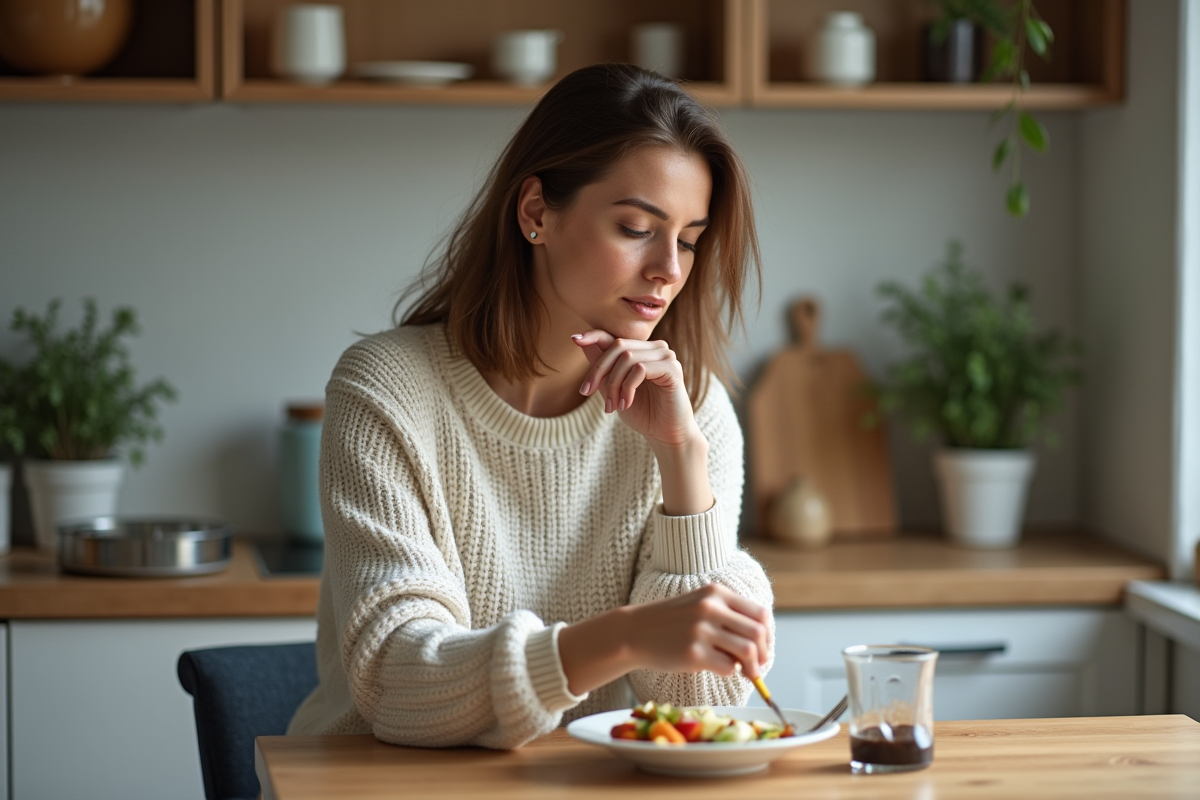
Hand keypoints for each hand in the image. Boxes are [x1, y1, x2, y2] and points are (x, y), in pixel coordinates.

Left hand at [571, 330, 698, 447]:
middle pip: (618, 346)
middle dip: (598, 370)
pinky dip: (627, 388)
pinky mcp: (672, 368)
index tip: (575, 340)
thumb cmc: (642, 413)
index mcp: (642, 350)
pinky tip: (626, 404)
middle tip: (587, 392)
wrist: (665, 435)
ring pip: (627, 358)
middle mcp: (655, 348)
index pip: (614, 337)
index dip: (593, 336)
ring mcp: (666, 356)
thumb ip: (601, 366)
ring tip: (612, 406)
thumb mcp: (613, 388)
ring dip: (613, 384)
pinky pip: (640, 369)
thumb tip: (579, 340)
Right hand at [628, 583, 771, 679]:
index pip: (760, 613)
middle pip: (757, 633)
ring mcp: (701, 630)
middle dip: (763, 653)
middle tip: (758, 666)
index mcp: (716, 593)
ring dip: (753, 667)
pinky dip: (730, 672)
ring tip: (747, 673)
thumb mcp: (700, 605)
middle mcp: (711, 608)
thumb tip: (761, 641)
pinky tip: (719, 668)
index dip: (767, 635)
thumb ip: (728, 615)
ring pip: (747, 651)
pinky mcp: (693, 653)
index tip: (763, 648)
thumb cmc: (671, 622)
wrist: (635, 631)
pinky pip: (728, 667)